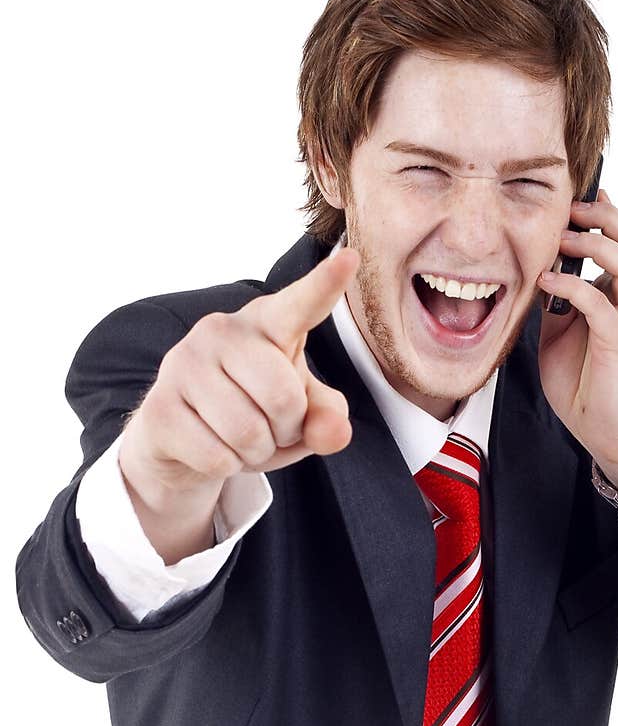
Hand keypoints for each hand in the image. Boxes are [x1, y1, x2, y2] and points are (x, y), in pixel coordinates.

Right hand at [120, 245, 360, 503]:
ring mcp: (183, 364)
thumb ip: (327, 418)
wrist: (181, 442)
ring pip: (248, 433)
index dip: (324, 285)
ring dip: (256, 452)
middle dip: (286, 430)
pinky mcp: (159, 406)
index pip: (300, 304)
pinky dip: (227, 467)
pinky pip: (217, 456)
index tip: (350, 258)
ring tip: (242, 439)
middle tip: (271, 428)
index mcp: (267, 323)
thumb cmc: (252, 413)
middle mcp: (221, 330)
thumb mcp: (300, 414)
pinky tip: (213, 449)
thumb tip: (334, 432)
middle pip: (283, 398)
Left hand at [536, 189, 617, 472]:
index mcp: (615, 295)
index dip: (604, 213)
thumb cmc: (584, 384)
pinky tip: (547, 281)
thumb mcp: (557, 334)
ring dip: (597, 242)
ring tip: (564, 237)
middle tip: (571, 208)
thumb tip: (532, 272)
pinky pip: (602, 304)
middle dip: (606, 216)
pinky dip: (574, 285)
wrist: (607, 433)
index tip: (572, 195)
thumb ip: (554, 303)